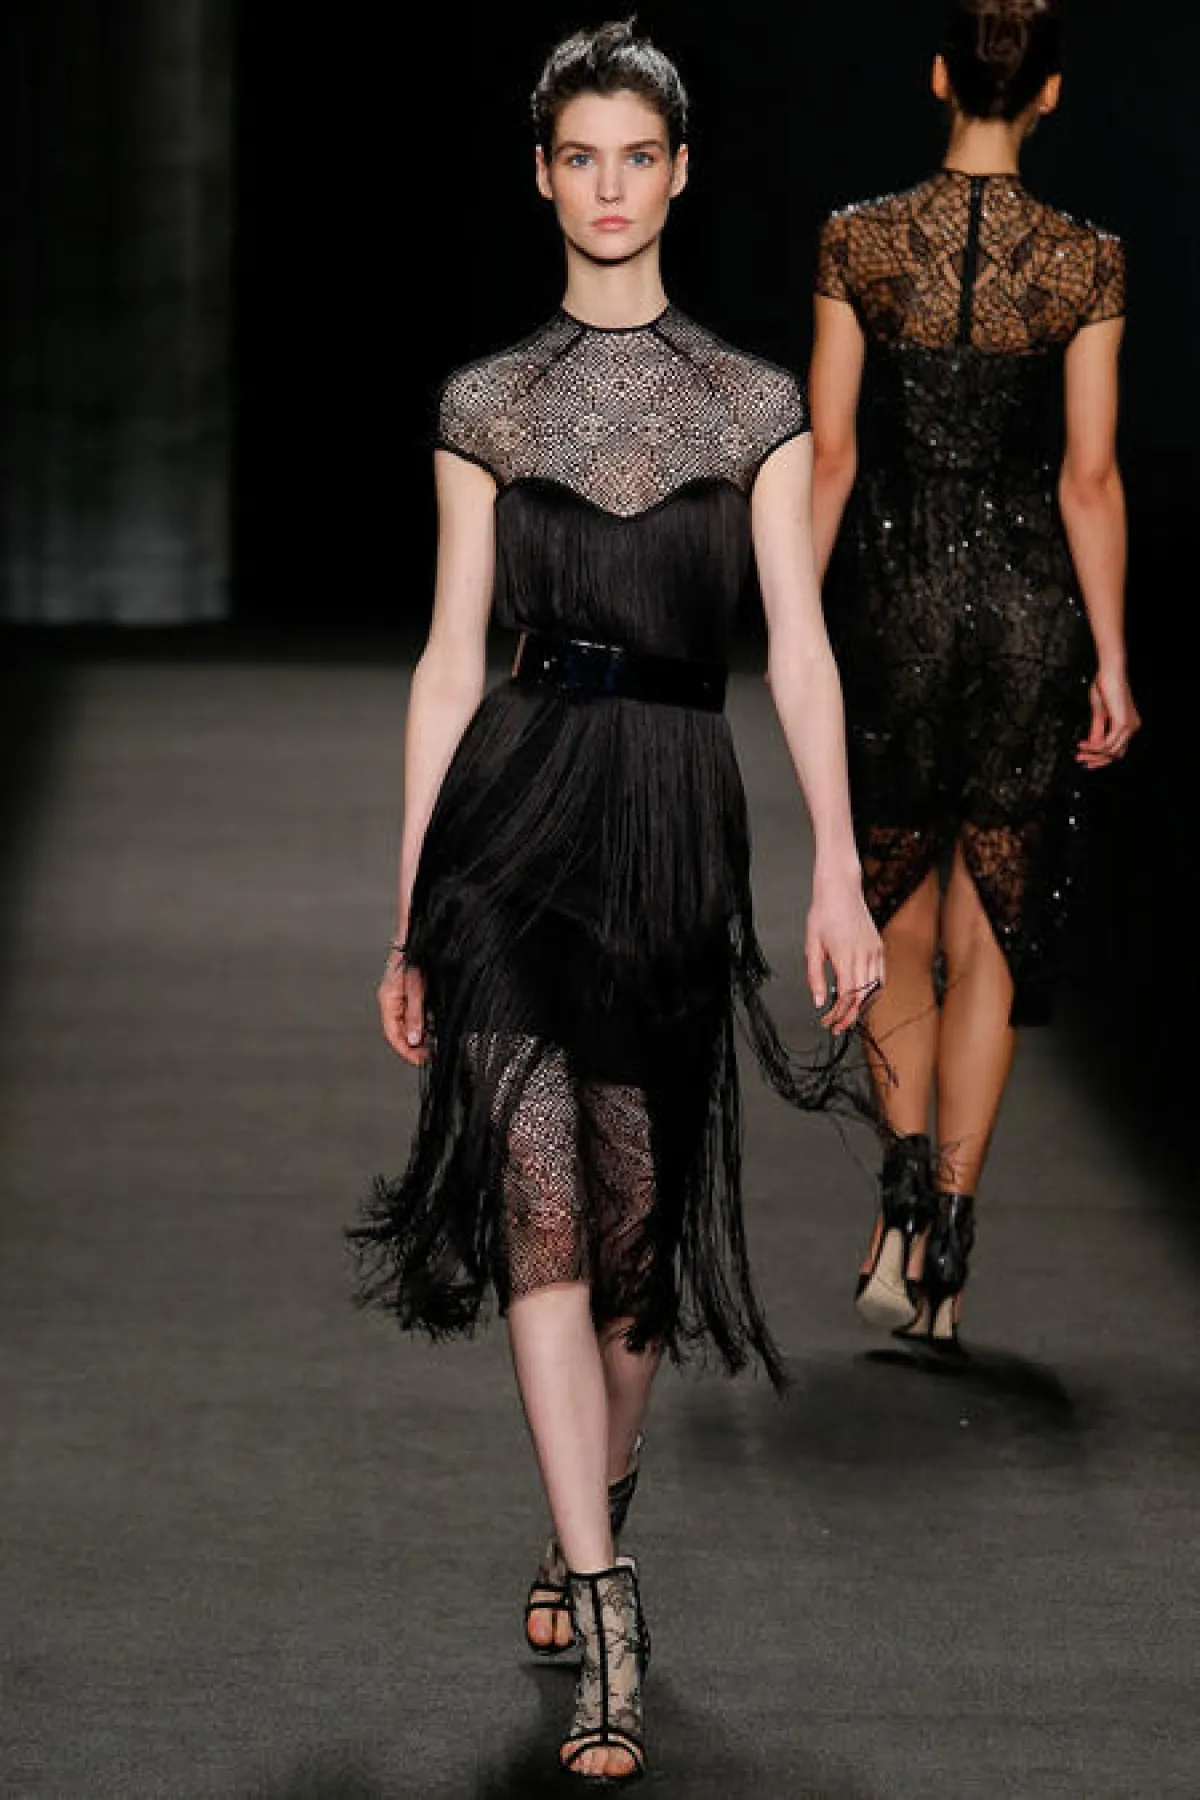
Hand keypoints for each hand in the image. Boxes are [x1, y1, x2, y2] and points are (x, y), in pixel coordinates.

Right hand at [378, 955, 430, 1065]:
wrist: (420, 935)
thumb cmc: (415, 956)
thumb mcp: (416, 988)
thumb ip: (415, 1014)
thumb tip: (415, 1039)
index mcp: (388, 1000)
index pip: (393, 1034)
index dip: (406, 1050)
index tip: (420, 1060)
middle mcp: (393, 1000)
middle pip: (401, 1031)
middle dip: (415, 1045)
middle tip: (431, 1054)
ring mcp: (402, 996)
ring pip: (410, 1023)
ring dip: (422, 1035)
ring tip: (436, 1043)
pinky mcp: (413, 991)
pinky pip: (417, 1012)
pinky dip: (426, 1022)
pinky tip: (436, 1026)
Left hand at [805, 879, 885, 1035]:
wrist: (840, 889)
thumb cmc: (823, 913)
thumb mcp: (811, 946)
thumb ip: (815, 976)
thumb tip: (819, 1001)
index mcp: (845, 955)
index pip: (846, 996)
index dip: (838, 1015)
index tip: (828, 1022)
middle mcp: (864, 955)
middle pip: (862, 998)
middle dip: (850, 1016)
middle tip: (837, 1026)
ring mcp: (875, 951)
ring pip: (875, 990)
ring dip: (863, 1006)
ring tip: (848, 1014)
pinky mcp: (879, 948)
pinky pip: (881, 977)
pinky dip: (873, 992)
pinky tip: (861, 996)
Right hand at [1077, 666, 1140, 768]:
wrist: (1110, 672)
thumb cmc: (1107, 685)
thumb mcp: (1099, 713)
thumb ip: (1098, 730)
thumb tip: (1093, 744)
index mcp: (1129, 725)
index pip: (1117, 750)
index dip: (1101, 758)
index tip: (1086, 760)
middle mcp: (1132, 727)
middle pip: (1116, 755)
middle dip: (1096, 760)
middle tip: (1081, 759)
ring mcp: (1129, 726)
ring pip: (1111, 751)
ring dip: (1093, 753)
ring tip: (1080, 750)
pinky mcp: (1122, 723)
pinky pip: (1108, 743)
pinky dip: (1094, 746)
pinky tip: (1085, 744)